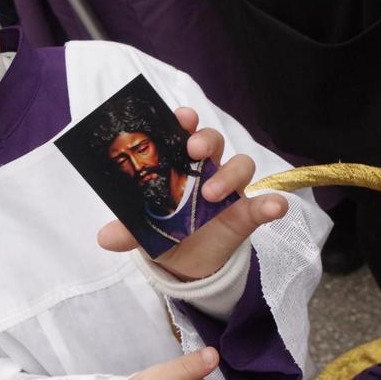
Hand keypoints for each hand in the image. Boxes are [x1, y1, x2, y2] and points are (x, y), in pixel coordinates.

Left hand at [96, 107, 286, 280]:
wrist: (186, 263)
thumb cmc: (164, 230)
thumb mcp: (141, 232)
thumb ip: (127, 231)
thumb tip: (105, 238)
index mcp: (178, 165)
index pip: (182, 133)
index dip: (184, 120)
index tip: (181, 116)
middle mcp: (206, 169)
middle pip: (213, 141)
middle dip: (205, 139)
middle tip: (193, 150)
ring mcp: (229, 190)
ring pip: (240, 165)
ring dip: (228, 174)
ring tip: (210, 194)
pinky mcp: (245, 214)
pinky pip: (263, 205)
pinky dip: (271, 203)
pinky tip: (275, 206)